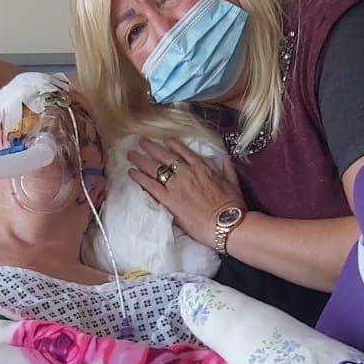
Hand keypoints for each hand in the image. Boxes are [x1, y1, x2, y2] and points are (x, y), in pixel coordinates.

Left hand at [128, 137, 243, 245]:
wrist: (227, 222)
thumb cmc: (233, 206)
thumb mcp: (233, 183)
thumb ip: (228, 169)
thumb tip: (225, 157)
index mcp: (202, 168)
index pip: (183, 151)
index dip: (171, 145)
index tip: (163, 140)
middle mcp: (187, 172)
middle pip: (165, 156)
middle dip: (151, 147)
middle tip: (140, 141)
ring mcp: (177, 185)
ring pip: (154, 167)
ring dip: (141, 159)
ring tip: (130, 153)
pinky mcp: (169, 200)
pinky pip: (150, 185)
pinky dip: (139, 177)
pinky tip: (131, 172)